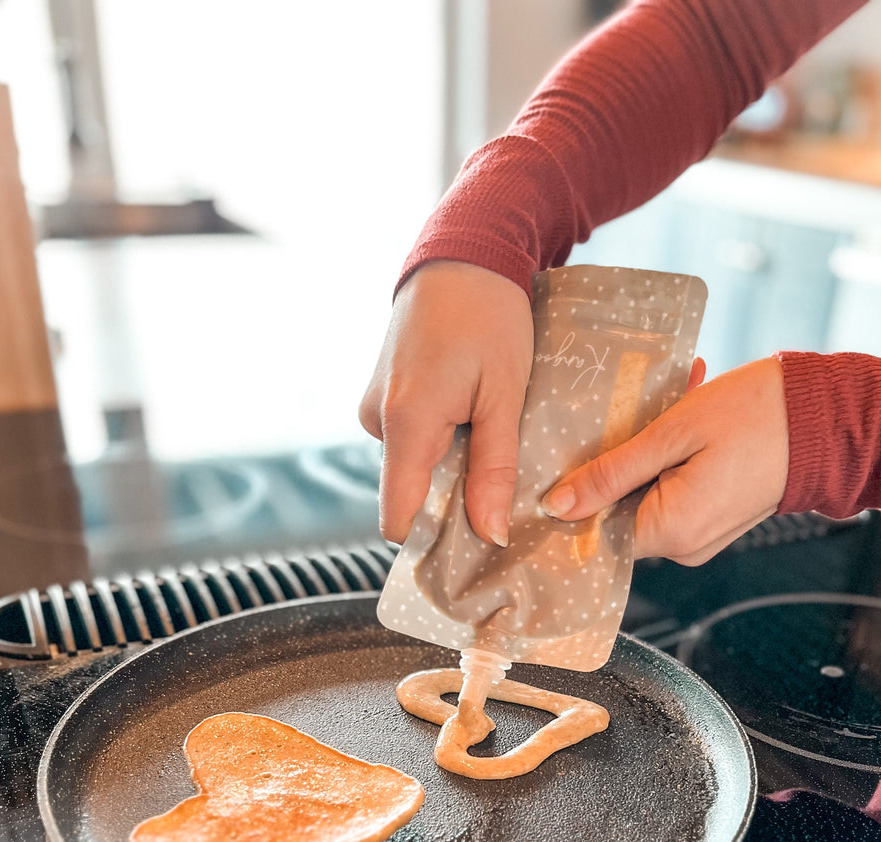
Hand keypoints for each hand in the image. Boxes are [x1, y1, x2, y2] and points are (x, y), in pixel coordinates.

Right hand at [360, 260, 533, 545]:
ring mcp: (375, 406)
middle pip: (409, 495)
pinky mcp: (383, 395)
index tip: (477, 550)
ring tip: (492, 438)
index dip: (433, 542)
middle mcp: (377, 420)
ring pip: (412, 466)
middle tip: (503, 490)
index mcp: (405, 424)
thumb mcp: (506, 395)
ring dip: (450, 467)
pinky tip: (473, 418)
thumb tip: (490, 536)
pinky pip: (410, 439)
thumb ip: (494, 469)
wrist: (463, 253)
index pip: (398, 519)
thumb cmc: (489, 316)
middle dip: (452, 502)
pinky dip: (441, 442)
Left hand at [542, 357, 789, 564]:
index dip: (573, 497)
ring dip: (646, 451)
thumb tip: (558, 505)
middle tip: (635, 410)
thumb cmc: (757, 415)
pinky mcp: (710, 517)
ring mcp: (698, 535)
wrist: (829, 416)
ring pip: (642, 495)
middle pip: (616, 512)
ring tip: (672, 402)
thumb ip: (611, 473)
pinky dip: (670, 455)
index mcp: (671, 532)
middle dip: (616, 462)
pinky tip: (686, 412)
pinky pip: (670, 490)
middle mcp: (683, 546)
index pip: (592, 532)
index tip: (563, 459)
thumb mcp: (672, 434)